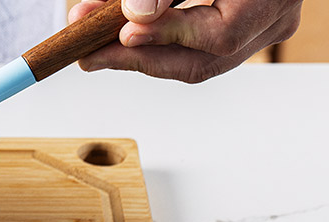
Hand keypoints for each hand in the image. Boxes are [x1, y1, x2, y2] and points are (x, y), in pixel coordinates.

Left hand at [70, 0, 302, 82]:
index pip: (221, 35)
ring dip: (143, 57)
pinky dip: (158, 45)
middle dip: (142, 59)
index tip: (121, 34)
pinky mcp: (245, 30)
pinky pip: (198, 50)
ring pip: (200, 62)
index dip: (167, 37)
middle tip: (90, 54)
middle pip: (207, 61)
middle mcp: (275, 16)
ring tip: (96, 48)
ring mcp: (263, 28)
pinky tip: (121, 40)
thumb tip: (135, 16)